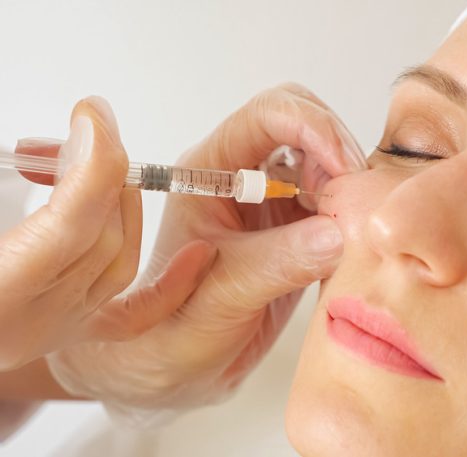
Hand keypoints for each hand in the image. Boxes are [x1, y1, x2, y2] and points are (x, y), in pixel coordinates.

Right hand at [0, 97, 215, 369]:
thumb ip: (18, 182)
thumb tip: (47, 155)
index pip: (67, 230)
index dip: (91, 164)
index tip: (92, 116)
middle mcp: (26, 325)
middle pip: (98, 241)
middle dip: (105, 170)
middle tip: (93, 126)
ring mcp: (50, 334)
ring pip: (116, 264)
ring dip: (119, 202)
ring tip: (102, 160)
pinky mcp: (63, 333)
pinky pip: (131, 314)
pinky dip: (170, 285)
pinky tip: (196, 256)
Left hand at [46, 84, 366, 423]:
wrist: (177, 363)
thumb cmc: (175, 329)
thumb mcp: (221, 297)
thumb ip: (275, 264)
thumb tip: (337, 235)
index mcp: (209, 171)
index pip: (268, 115)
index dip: (313, 128)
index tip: (344, 168)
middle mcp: (243, 176)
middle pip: (304, 124)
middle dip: (337, 152)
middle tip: (352, 202)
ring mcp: (272, 200)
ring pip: (326, 161)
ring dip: (348, 186)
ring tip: (351, 231)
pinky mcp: (297, 226)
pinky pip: (336, 201)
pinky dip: (352, 214)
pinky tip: (351, 246)